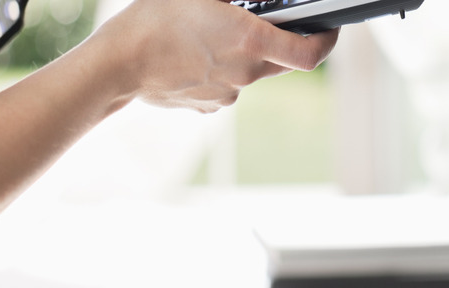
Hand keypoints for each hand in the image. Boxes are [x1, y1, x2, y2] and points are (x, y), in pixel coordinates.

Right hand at [97, 0, 340, 112]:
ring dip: (244, 53)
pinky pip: (229, 85)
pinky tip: (195, 56)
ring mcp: (231, 93)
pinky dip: (222, 70)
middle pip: (282, 60)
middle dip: (279, 40)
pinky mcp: (212, 105)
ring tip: (210, 35)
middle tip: (259, 20)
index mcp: (252, 42)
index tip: (330, 30)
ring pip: (252, 72)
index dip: (327, 41)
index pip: (311, 53)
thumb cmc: (154, 20)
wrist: (118, 64)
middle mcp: (248, 73)